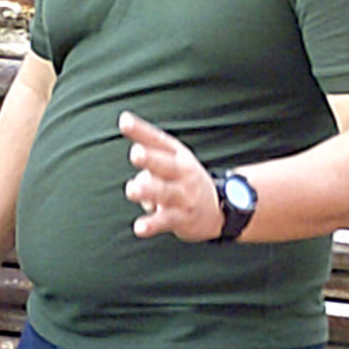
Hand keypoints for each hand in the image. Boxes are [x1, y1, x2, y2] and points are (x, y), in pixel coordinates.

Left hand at [119, 110, 222, 240]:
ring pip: (163, 192)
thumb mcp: (175, 163)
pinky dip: (152, 225)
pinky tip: (139, 228)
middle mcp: (182, 172)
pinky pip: (165, 221)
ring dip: (148, 191)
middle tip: (135, 153)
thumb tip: (136, 172)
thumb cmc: (186, 181)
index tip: (124, 120)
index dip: (141, 130)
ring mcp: (183, 195)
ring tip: (132, 190)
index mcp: (178, 155)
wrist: (224, 207)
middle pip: (164, 164)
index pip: (158, 140)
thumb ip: (151, 162)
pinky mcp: (182, 218)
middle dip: (150, 159)